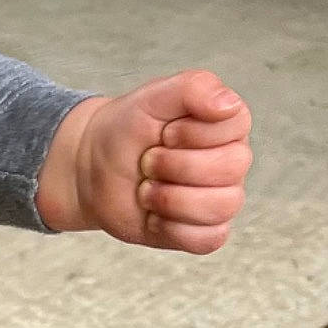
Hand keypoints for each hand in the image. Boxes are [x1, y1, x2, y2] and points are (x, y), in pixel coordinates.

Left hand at [36, 70, 251, 254]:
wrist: (92, 165)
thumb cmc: (128, 128)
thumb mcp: (152, 96)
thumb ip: (194, 87)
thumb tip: (228, 104)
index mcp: (227, 127)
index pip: (234, 127)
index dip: (190, 132)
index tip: (163, 130)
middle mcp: (231, 164)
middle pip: (230, 169)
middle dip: (173, 164)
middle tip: (147, 160)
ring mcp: (218, 199)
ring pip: (222, 206)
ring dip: (169, 197)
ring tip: (146, 188)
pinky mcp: (201, 231)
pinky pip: (207, 239)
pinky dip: (171, 228)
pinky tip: (152, 214)